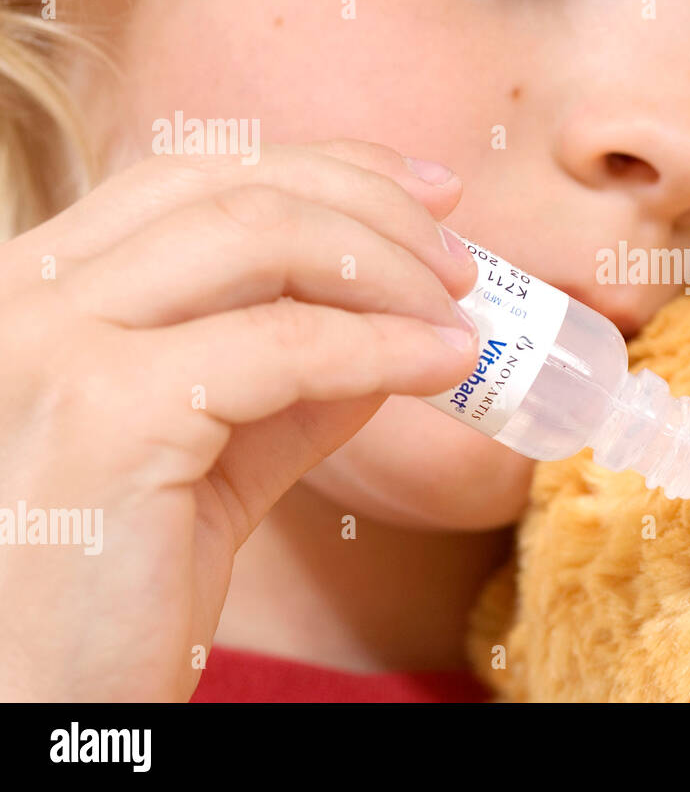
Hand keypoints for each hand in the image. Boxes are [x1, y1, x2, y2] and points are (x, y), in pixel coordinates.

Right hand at [0, 139, 478, 699]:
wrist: (47, 703)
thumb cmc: (119, 581)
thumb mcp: (217, 450)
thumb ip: (291, 373)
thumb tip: (398, 314)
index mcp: (40, 285)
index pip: (196, 176)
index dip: (329, 168)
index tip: (431, 192)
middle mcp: (24, 293)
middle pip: (233, 187)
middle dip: (375, 209)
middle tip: (463, 263)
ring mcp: (51, 345)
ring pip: (260, 238)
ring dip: (391, 268)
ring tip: (461, 318)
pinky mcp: (105, 415)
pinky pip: (283, 347)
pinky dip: (385, 346)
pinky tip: (445, 366)